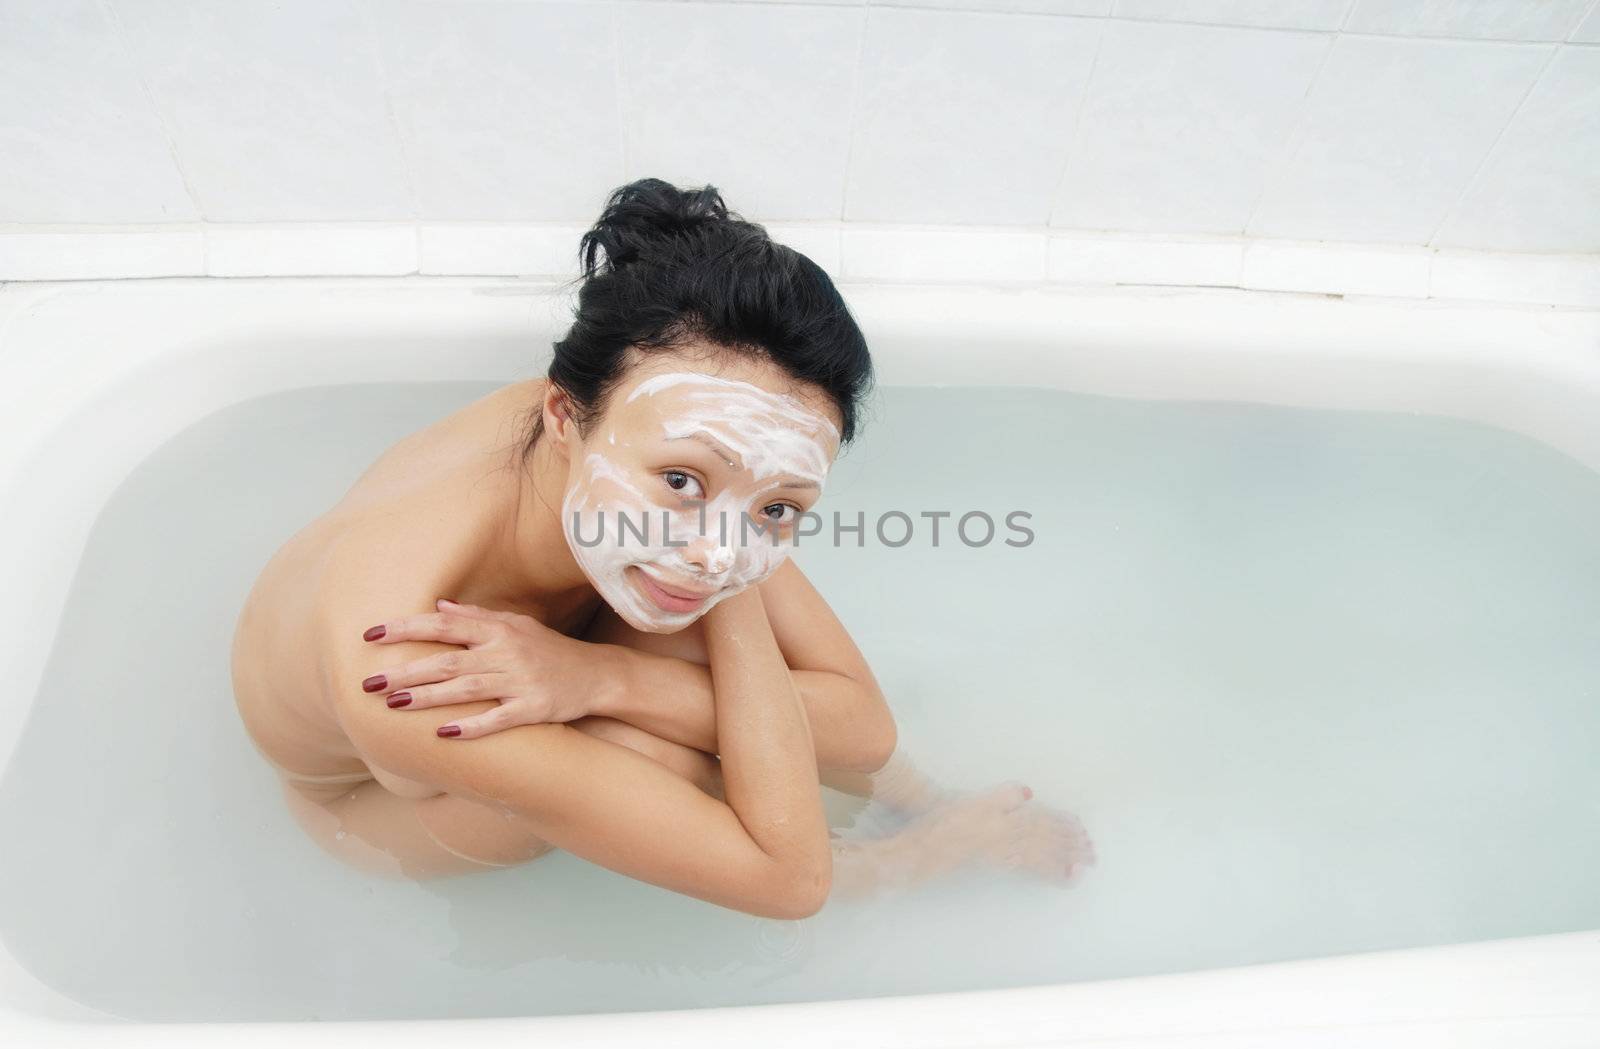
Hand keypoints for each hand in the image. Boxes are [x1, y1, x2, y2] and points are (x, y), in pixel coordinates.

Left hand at [361, 598, 605, 738]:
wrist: (596, 675)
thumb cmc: (550, 650)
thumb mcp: (517, 625)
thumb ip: (478, 618)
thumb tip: (439, 607)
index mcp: (498, 630)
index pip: (444, 625)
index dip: (406, 629)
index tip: (371, 635)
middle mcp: (506, 653)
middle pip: (447, 660)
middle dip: (406, 670)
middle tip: (369, 681)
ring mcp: (520, 681)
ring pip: (466, 688)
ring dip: (428, 697)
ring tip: (394, 704)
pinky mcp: (533, 708)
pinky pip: (498, 719)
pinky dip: (472, 726)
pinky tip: (445, 733)